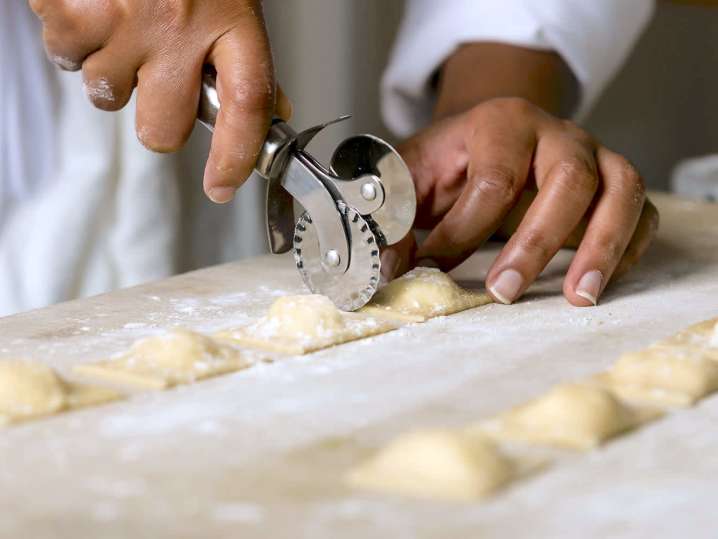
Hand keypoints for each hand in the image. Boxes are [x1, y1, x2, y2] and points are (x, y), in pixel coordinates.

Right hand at [30, 0, 290, 202]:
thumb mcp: (234, 2)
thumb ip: (248, 61)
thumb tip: (274, 113)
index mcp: (233, 19)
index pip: (248, 107)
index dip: (236, 157)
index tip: (222, 186)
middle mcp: (181, 25)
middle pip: (162, 130)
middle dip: (156, 116)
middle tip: (156, 78)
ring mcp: (125, 20)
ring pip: (108, 98)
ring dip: (112, 71)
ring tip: (123, 24)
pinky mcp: (74, 10)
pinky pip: (68, 60)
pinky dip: (75, 41)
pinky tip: (94, 9)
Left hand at [384, 98, 658, 306]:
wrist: (490, 134)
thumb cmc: (451, 162)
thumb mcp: (412, 175)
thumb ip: (395, 214)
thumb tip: (388, 269)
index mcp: (501, 123)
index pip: (493, 179)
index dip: (463, 230)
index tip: (432, 267)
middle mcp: (557, 134)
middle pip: (568, 179)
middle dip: (537, 242)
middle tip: (505, 292)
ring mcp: (596, 156)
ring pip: (620, 191)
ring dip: (602, 247)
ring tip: (579, 298)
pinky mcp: (615, 184)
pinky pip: (641, 211)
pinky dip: (631, 246)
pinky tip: (603, 280)